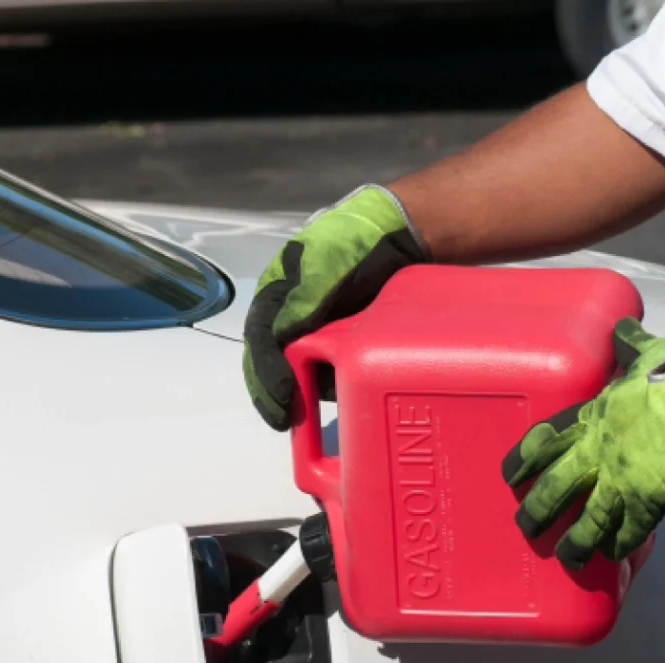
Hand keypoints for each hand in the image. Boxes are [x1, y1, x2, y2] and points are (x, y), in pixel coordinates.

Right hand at [242, 185, 427, 429]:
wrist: (403, 238)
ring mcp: (316, 333)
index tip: (279, 396)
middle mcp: (292, 317)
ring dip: (296, 398)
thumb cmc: (360, 240)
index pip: (261, 337)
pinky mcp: (341, 346)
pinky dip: (325, 393)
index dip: (265, 370)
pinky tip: (332, 408)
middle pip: (272, 362)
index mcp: (278, 294)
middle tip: (282, 420)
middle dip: (272, 393)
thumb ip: (307, 292)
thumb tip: (282, 333)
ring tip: (301, 423)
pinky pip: (327, 374)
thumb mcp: (331, 257)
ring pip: (297, 372)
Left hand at [502, 319, 664, 569]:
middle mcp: (599, 452)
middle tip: (527, 527)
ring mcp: (621, 481)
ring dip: (574, 542)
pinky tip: (613, 557)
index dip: (524, 460)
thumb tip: (623, 326)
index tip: (509, 476)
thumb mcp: (649, 354)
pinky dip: (620, 546)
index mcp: (594, 417)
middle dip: (537, 511)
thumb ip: (630, 346)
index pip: (545, 441)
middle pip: (556, 487)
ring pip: (587, 520)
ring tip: (566, 558)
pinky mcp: (649, 503)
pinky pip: (629, 531)